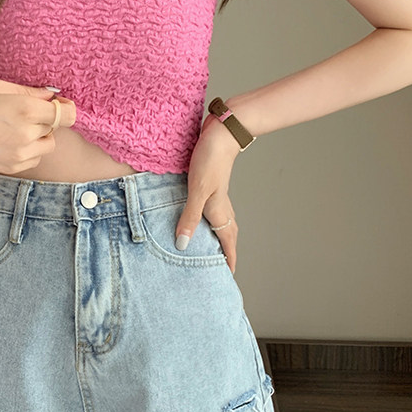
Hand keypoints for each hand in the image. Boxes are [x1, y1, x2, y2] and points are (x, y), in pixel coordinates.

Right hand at [0, 79, 76, 171]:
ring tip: (19, 128)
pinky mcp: (15, 167)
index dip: (66, 108)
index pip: (67, 114)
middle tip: (27, 114)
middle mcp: (28, 134)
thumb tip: (53, 96)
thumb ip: (31, 92)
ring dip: (41, 136)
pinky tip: (11, 141)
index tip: (59, 104)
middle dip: (47, 119)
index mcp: (26, 110)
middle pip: (56, 127)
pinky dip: (30, 150)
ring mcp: (22, 154)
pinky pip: (35, 157)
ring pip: (49, 144)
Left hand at [175, 113, 240, 272]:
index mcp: (220, 213)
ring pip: (220, 224)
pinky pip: (211, 212)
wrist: (219, 134)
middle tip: (217, 268)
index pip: (228, 244)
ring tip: (208, 249)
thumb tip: (183, 245)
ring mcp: (217, 197)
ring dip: (216, 238)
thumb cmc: (209, 161)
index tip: (228, 276)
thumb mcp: (196, 192)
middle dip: (224, 253)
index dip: (228, 261)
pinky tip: (197, 220)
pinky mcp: (210, 187)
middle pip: (226, 236)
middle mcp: (222, 207)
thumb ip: (189, 218)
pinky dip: (207, 222)